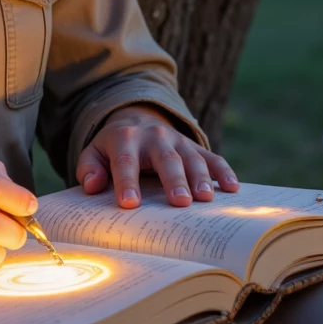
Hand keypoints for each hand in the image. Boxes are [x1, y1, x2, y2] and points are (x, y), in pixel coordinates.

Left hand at [76, 105, 239, 208]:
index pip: (125, 161)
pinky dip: (224, 171)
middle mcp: (154, 137)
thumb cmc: (114, 148)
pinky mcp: (195, 148)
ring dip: (201, 178)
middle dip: (173, 180)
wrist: (137, 120)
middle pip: (165, 158)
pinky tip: (233, 188)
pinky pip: (212, 158)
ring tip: (206, 198)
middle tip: (179, 201)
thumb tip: (92, 185)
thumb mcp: (95, 152)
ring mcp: (178, 141)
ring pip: (192, 158)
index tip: (129, 204)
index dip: (126, 182)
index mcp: (125, 139)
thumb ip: (89, 167)